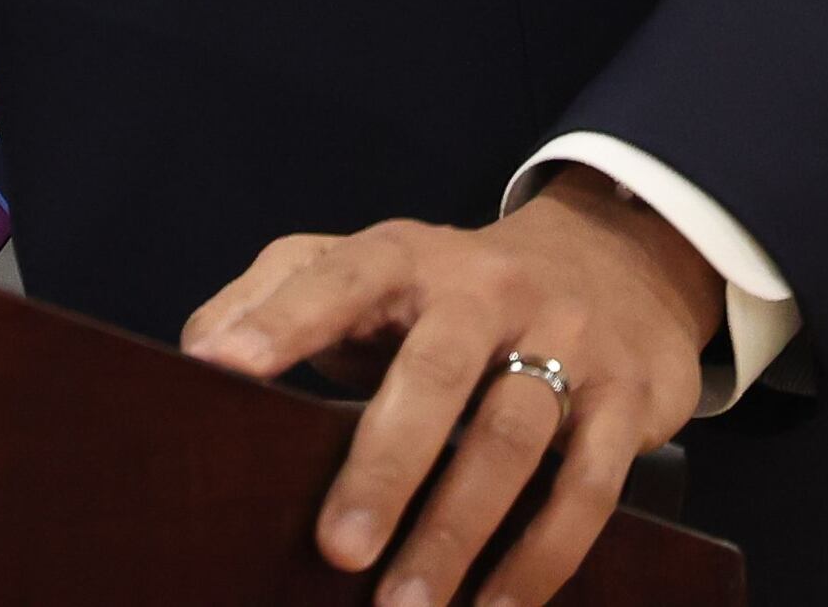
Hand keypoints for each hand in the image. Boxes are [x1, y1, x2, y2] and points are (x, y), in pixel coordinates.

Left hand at [180, 173, 724, 606]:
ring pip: (511, 437)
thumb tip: (200, 349)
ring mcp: (567, 340)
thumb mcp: (371, 267)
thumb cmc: (456, 288)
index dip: (279, 320)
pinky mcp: (627, 396)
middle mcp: (490, 289)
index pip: (338, 277)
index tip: (220, 366)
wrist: (619, 260)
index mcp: (410, 256)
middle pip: (435, 372)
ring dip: (458, 532)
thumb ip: (281, 293)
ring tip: (407, 606)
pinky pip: (588, 485)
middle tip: (337, 549)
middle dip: (385, 466)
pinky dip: (543, 556)